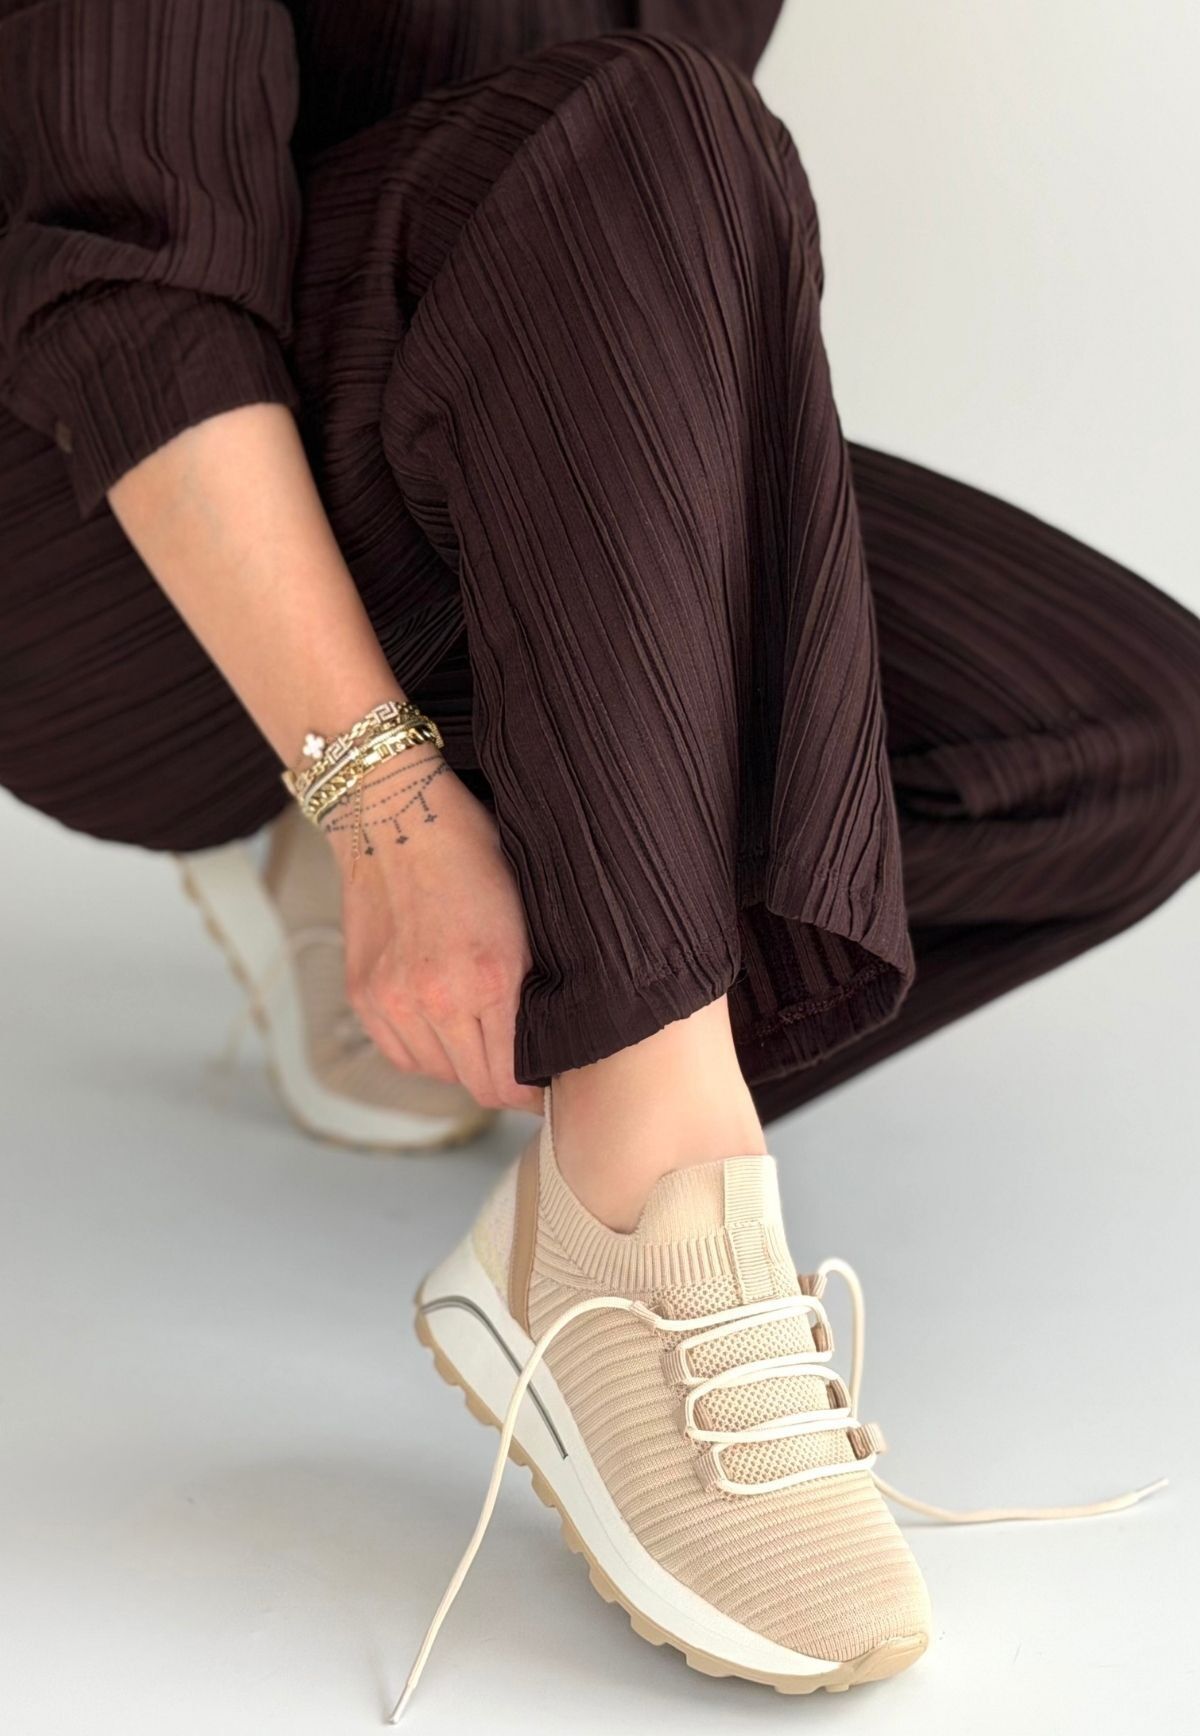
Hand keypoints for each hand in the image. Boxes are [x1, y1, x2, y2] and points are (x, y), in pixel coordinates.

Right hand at [327, 748, 542, 1113]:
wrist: (395, 814)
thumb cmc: (473, 852)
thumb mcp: (527, 914)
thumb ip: (535, 983)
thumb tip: (555, 1039)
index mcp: (489, 979)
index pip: (513, 1081)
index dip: (536, 1093)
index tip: (549, 1085)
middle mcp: (436, 1000)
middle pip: (477, 1086)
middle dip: (506, 1084)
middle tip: (524, 1069)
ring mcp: (393, 1000)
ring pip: (439, 1074)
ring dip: (464, 1065)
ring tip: (483, 1035)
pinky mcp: (364, 995)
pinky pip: (402, 1054)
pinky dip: (425, 1050)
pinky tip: (444, 1025)